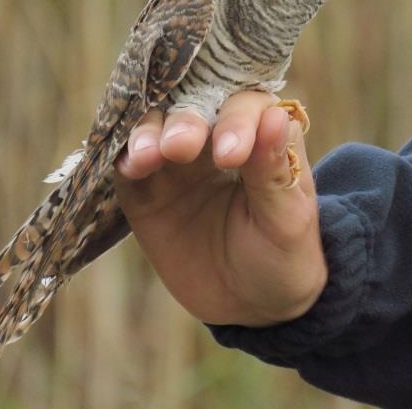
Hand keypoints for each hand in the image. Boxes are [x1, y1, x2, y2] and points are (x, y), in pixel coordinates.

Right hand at [114, 91, 326, 326]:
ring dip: (149, 133)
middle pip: (195, 107)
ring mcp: (177, 162)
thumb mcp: (286, 221)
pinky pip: (128, 163)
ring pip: (156, 126)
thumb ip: (274, 172)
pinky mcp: (146, 189)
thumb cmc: (282, 257)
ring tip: (148, 157)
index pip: (246, 106)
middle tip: (182, 148)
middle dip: (186, 122)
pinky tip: (130, 167)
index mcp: (260, 138)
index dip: (236, 121)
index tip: (231, 156)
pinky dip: (125, 158)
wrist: (250, 305)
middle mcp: (215, 138)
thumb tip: (275, 116)